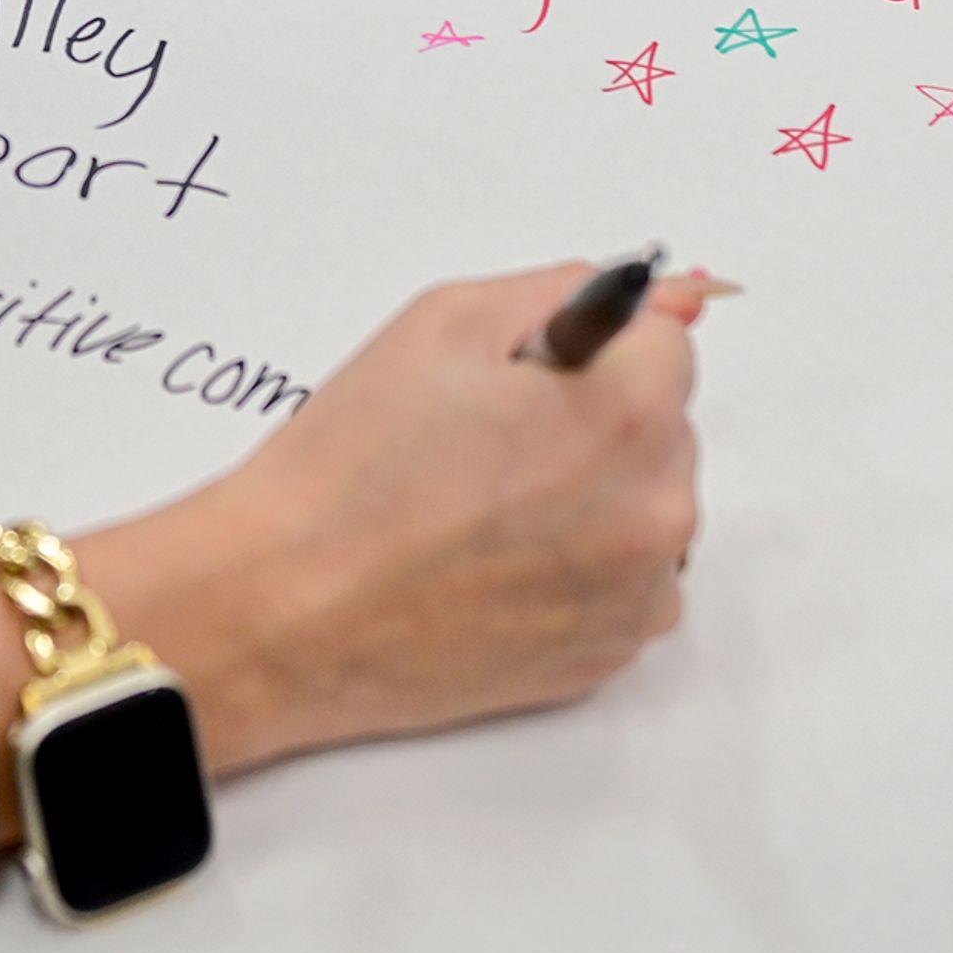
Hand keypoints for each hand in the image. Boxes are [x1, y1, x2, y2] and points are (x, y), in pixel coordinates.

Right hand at [0, 263, 706, 828]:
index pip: (665, 344)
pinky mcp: (607, 657)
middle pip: (661, 428)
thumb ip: (565, 295)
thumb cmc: (350, 469)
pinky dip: (575, 565)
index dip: (585, 349)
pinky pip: (623, 583)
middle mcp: (656, 512)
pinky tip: (491, 562)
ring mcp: (636, 596)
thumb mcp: (444, 323)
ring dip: (590, 493)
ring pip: (642, 506)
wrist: (287, 610)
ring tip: (479, 507)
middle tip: (482, 441)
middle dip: (593, 419)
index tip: (524, 376)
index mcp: (628, 417)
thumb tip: (662, 295)